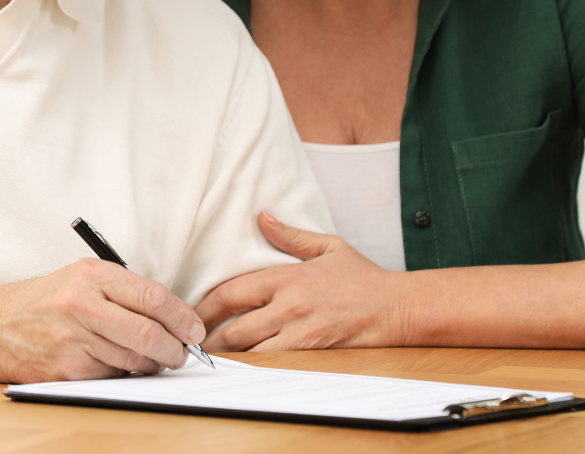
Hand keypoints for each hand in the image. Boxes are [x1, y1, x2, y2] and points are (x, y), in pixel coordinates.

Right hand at [0, 258, 205, 382]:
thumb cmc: (48, 299)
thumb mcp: (85, 276)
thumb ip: (125, 290)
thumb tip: (172, 315)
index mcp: (93, 275)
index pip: (151, 296)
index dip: (181, 316)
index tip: (195, 328)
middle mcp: (83, 305)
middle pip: (147, 333)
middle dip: (175, 348)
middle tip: (184, 353)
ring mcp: (73, 340)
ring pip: (133, 360)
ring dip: (153, 364)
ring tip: (156, 359)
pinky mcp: (66, 370)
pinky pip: (111, 377)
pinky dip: (125, 375)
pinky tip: (123, 366)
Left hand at [196, 212, 406, 351]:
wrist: (394, 306)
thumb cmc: (361, 277)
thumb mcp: (327, 246)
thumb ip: (290, 236)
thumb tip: (261, 216)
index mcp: (287, 276)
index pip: (233, 291)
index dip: (206, 304)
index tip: (192, 312)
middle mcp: (289, 304)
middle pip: (234, 326)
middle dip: (208, 337)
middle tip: (190, 342)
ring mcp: (300, 331)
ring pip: (251, 349)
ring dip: (227, 355)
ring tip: (207, 358)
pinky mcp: (312, 351)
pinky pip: (274, 362)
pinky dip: (254, 366)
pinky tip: (241, 368)